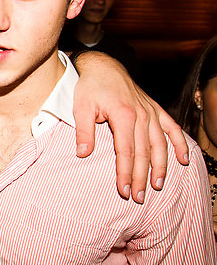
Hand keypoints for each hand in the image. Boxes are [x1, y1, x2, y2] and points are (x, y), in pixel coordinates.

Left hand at [73, 52, 188, 202]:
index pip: (126, 151)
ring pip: (160, 144)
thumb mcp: (80, 107)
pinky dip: (180, 144)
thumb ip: (84, 131)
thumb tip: (82, 154)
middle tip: (137, 197)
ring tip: (157, 185)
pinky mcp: (155, 109)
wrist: (102, 66)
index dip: (126, 173)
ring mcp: (151, 112)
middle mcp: (141, 115)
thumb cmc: (89, 87)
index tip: (124, 191)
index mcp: (123, 115)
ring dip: (161, 166)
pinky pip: (172, 128)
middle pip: (144, 152)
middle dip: (141, 177)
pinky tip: (184, 160)